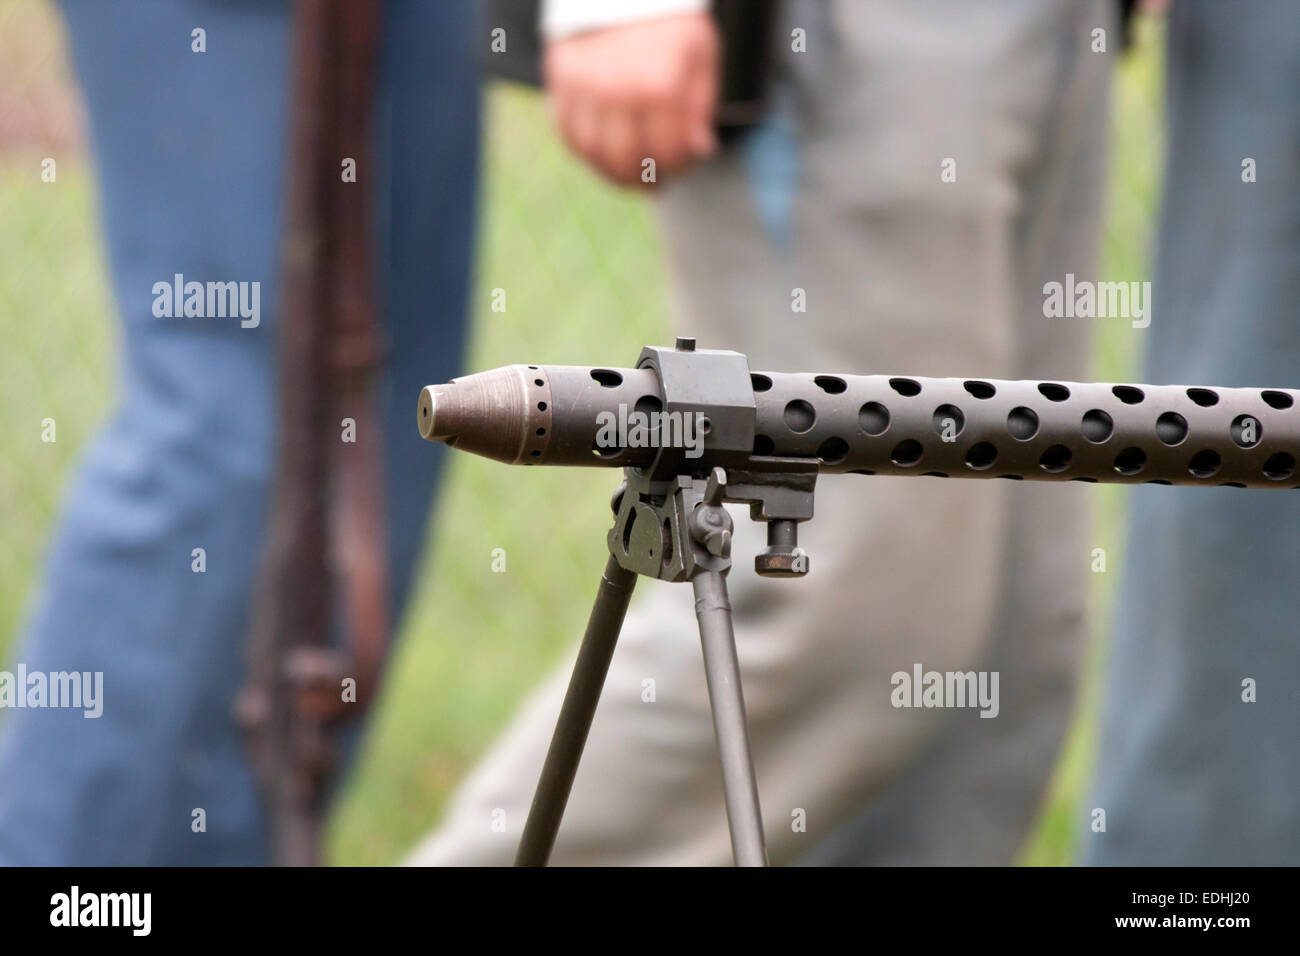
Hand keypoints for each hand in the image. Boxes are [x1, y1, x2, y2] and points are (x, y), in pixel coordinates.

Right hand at [544, 13, 719, 186]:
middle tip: (653, 183)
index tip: (682, 165)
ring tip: (627, 176)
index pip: (665, 153)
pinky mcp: (561, 78)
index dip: (677, 168)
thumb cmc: (670, 19)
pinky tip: (600, 154)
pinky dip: (582, 150)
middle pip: (625, 161)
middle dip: (642, 180)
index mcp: (658, 85)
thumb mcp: (702, 56)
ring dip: (610, 173)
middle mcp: (617, 90)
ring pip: (591, 152)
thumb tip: (699, 151)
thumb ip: (701, 107)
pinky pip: (565, 131)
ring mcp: (584, 85)